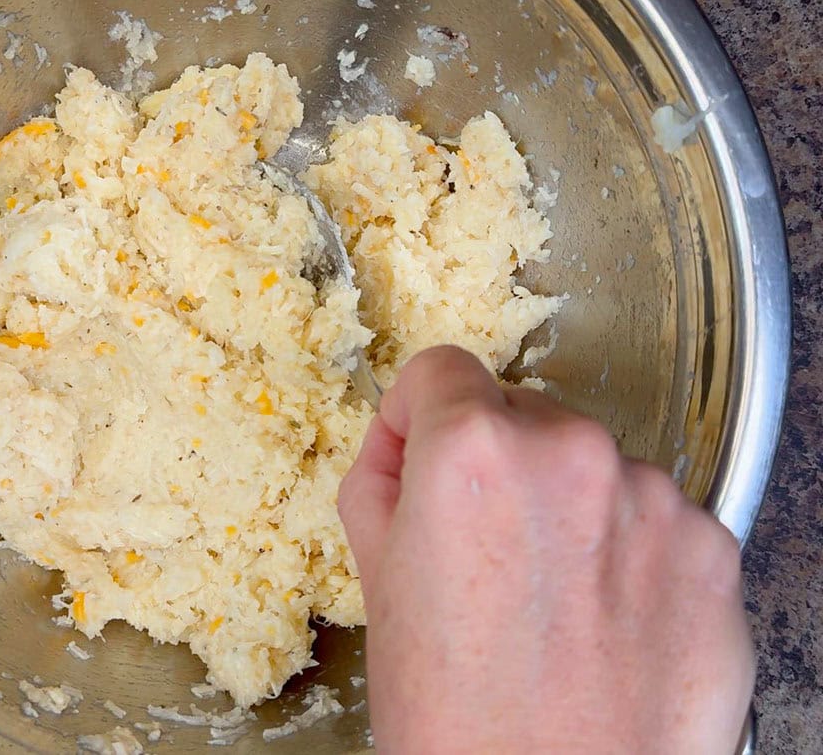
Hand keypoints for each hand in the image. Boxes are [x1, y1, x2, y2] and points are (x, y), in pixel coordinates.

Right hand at [340, 346, 753, 754]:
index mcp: (472, 451)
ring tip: (551, 600)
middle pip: (521, 413)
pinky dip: (628, 550)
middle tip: (485, 552)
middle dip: (497, 463)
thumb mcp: (374, 578)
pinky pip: (653, 517)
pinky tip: (604, 617)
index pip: (441, 368)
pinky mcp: (711, 547)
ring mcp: (652, 497)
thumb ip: (383, 476)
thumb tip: (406, 439)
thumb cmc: (454, 717)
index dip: (418, 413)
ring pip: (590, 465)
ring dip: (568, 506)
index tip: (422, 449)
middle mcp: (570, 453)